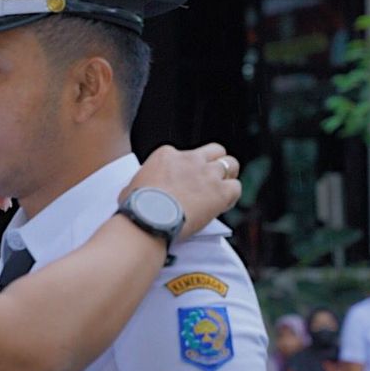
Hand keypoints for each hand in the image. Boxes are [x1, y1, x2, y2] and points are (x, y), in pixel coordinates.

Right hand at [122, 144, 240, 238]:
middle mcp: (190, 159)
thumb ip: (145, 183)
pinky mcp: (220, 191)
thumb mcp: (133, 186)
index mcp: (166, 154)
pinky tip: (222, 205)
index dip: (189, 169)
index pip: (186, 155)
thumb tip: (142, 191)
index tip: (186, 183)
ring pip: (231, 164)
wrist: (148, 219)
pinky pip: (236, 187)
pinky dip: (231, 196)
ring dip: (228, 176)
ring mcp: (207, 174)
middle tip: (212, 179)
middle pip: (215, 151)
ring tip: (221, 190)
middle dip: (216, 162)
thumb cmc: (136, 207)